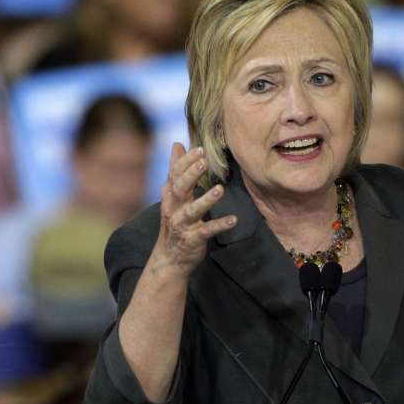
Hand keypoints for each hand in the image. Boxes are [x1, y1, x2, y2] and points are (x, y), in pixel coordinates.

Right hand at [155, 143, 236, 276]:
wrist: (170, 258)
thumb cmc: (175, 221)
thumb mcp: (173, 195)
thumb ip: (176, 170)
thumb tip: (177, 145)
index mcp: (171, 196)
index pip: (175, 175)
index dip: (186, 161)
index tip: (199, 149)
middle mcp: (173, 209)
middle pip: (180, 189)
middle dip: (191, 174)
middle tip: (204, 161)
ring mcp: (182, 225)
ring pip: (192, 211)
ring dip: (206, 200)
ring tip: (220, 189)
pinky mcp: (193, 239)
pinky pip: (207, 231)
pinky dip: (219, 225)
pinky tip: (233, 220)